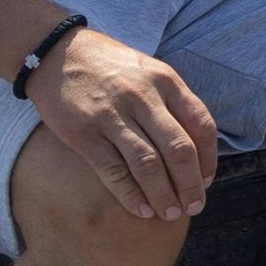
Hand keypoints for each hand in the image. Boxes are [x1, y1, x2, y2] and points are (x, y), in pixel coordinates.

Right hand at [30, 31, 219, 220]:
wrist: (56, 52)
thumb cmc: (109, 65)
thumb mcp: (148, 70)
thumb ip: (172, 101)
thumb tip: (196, 145)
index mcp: (165, 80)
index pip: (200, 125)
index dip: (209, 159)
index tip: (206, 180)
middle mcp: (143, 97)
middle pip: (179, 150)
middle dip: (190, 185)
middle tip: (194, 206)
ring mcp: (112, 116)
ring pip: (148, 164)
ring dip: (163, 195)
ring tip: (169, 213)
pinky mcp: (84, 134)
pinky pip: (113, 171)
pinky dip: (130, 194)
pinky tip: (141, 209)